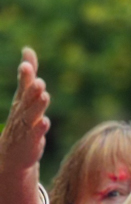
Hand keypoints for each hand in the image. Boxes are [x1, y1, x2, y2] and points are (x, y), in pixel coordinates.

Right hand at [0, 48, 49, 203]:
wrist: (12, 153)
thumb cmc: (21, 120)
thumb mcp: (24, 97)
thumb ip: (27, 76)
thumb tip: (28, 50)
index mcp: (21, 101)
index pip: (23, 86)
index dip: (25, 76)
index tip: (27, 64)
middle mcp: (21, 112)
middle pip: (27, 100)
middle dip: (32, 90)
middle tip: (39, 81)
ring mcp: (25, 127)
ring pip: (31, 115)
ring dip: (37, 106)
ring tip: (44, 96)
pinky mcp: (31, 141)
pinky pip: (35, 134)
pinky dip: (39, 128)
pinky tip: (45, 122)